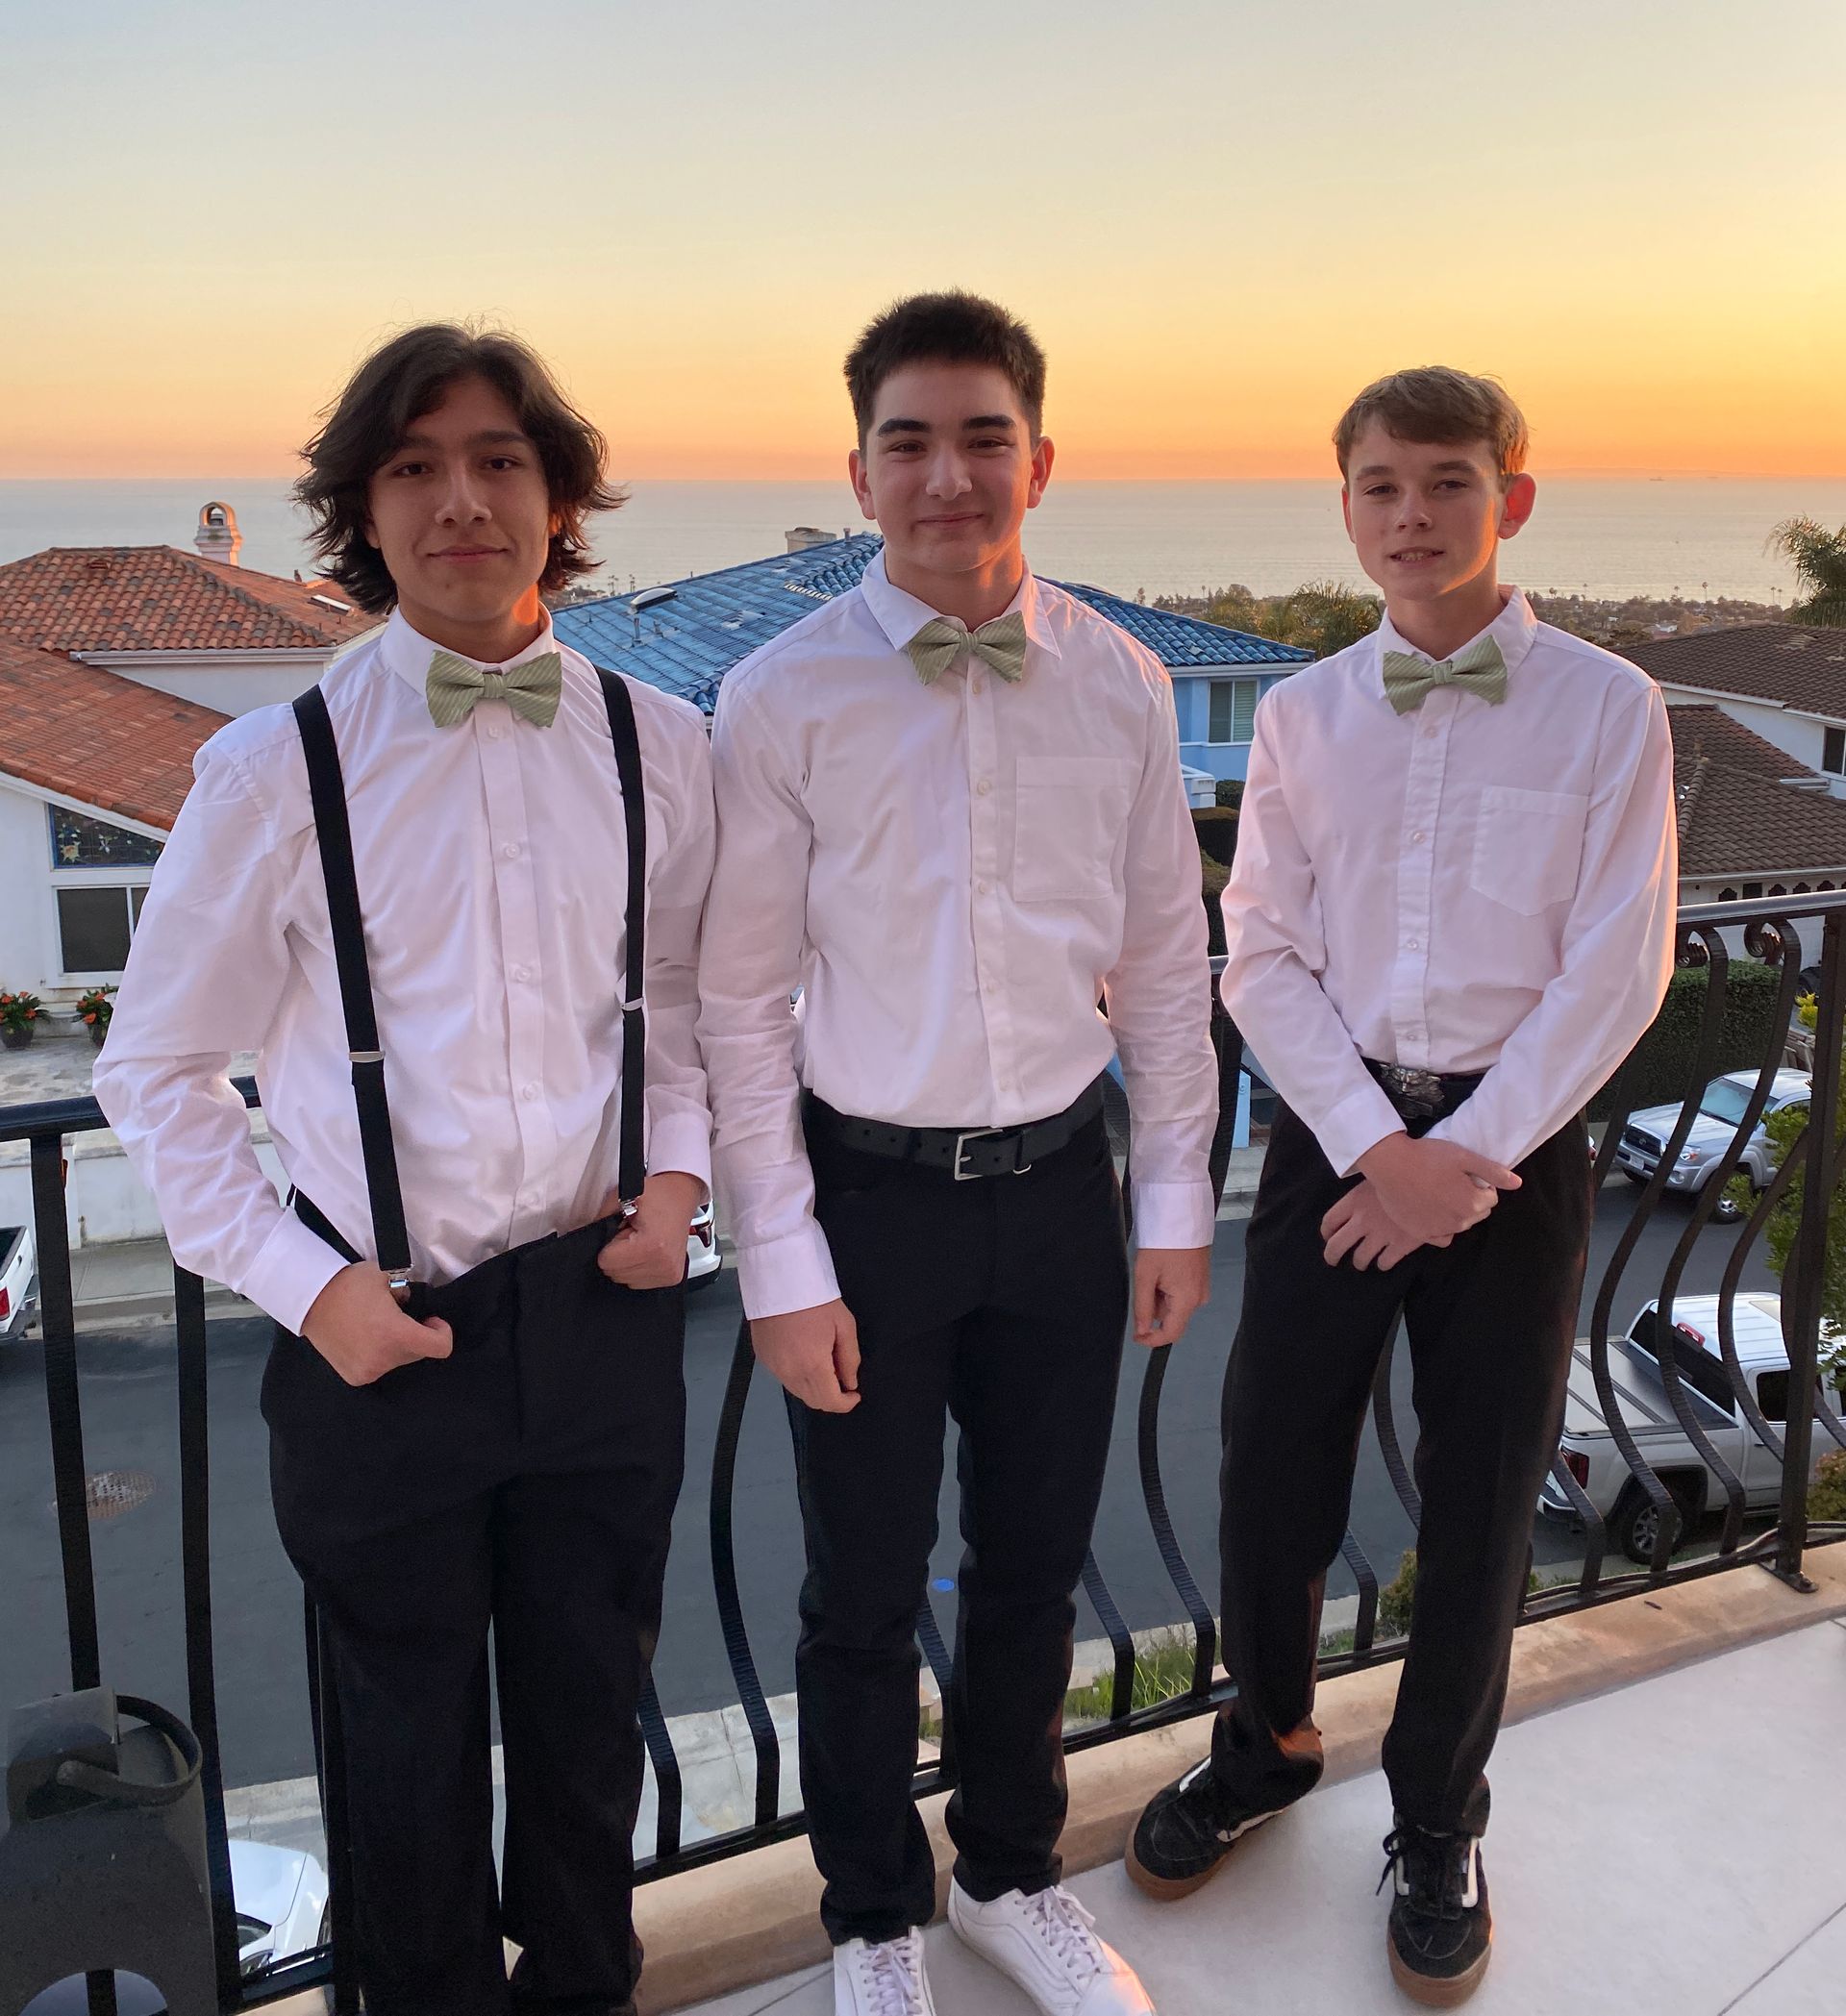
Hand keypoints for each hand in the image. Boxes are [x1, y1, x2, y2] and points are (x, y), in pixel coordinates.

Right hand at [300, 1263, 452, 1387]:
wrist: (309, 1299)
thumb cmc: (349, 1285)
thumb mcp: (387, 1279)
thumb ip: (407, 1294)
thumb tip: (411, 1305)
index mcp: (396, 1334)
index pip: (440, 1347)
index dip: (442, 1332)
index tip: (430, 1320)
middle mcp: (384, 1358)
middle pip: (418, 1353)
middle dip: (415, 1335)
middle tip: (398, 1317)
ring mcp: (368, 1371)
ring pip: (398, 1360)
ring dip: (396, 1346)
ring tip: (376, 1326)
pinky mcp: (355, 1377)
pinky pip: (379, 1366)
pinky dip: (378, 1354)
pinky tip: (364, 1338)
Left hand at [597, 1171, 703, 1289]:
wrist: (682, 1195)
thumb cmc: (658, 1194)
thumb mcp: (622, 1197)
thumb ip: (599, 1218)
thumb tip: (580, 1234)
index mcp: (651, 1245)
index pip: (607, 1262)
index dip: (609, 1245)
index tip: (623, 1231)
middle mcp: (663, 1263)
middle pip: (615, 1274)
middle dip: (618, 1254)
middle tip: (634, 1234)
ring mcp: (669, 1273)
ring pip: (627, 1281)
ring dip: (628, 1262)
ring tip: (642, 1241)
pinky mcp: (672, 1278)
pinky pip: (640, 1282)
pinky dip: (639, 1268)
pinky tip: (649, 1250)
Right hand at [751, 1299, 861, 1413]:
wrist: (780, 1280)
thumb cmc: (815, 1299)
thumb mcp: (844, 1325)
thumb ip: (850, 1359)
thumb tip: (850, 1382)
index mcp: (813, 1365)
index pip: (830, 1402)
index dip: (846, 1404)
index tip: (854, 1394)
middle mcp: (790, 1372)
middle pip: (813, 1401)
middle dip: (831, 1398)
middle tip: (842, 1379)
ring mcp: (774, 1367)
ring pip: (798, 1392)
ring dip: (814, 1388)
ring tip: (824, 1365)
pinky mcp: (763, 1359)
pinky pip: (784, 1378)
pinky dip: (798, 1377)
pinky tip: (805, 1357)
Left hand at [1133, 1246, 1210, 1346]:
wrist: (1180, 1218)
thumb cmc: (1163, 1244)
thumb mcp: (1145, 1276)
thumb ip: (1143, 1307)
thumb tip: (1142, 1331)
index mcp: (1188, 1300)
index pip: (1172, 1333)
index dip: (1152, 1340)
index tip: (1136, 1337)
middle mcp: (1199, 1298)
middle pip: (1172, 1318)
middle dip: (1154, 1308)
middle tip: (1144, 1283)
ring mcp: (1201, 1288)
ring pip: (1174, 1305)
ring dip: (1159, 1296)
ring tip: (1153, 1271)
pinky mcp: (1200, 1279)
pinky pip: (1181, 1294)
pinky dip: (1167, 1288)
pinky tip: (1162, 1270)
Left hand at [1319, 1179, 1443, 1270]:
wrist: (1430, 1183)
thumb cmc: (1403, 1171)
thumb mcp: (1376, 1177)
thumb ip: (1364, 1192)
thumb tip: (1358, 1199)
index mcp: (1354, 1201)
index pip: (1330, 1220)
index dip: (1327, 1231)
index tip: (1328, 1236)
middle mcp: (1362, 1221)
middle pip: (1337, 1245)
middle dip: (1332, 1255)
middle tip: (1333, 1260)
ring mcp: (1380, 1235)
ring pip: (1360, 1258)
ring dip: (1360, 1262)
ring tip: (1361, 1262)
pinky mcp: (1400, 1245)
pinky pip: (1385, 1262)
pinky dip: (1383, 1264)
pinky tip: (1384, 1262)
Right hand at [1354, 1133, 1520, 1245]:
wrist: (1390, 1164)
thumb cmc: (1428, 1157)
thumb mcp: (1464, 1157)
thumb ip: (1493, 1172)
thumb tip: (1517, 1184)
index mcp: (1473, 1203)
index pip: (1491, 1198)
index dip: (1480, 1184)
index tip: (1465, 1174)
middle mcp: (1459, 1222)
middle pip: (1477, 1213)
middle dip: (1471, 1199)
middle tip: (1451, 1181)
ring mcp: (1439, 1230)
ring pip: (1460, 1224)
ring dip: (1456, 1212)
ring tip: (1438, 1192)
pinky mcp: (1420, 1234)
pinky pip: (1442, 1238)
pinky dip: (1442, 1228)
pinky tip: (1433, 1212)